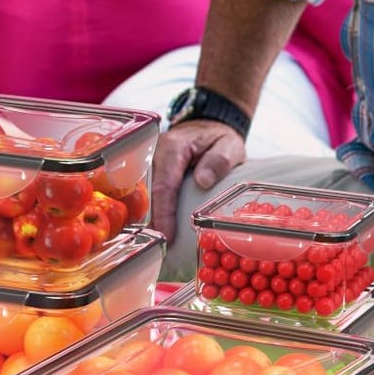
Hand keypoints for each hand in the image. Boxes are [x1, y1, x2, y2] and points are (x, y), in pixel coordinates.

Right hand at [150, 120, 245, 237]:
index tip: (167, 235)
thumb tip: (203, 180)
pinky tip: (158, 230)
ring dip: (151, 219)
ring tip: (158, 245)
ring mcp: (150, 165)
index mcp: (172, 149)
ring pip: (146, 196)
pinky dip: (154, 213)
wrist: (206, 126)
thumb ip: (218, 159)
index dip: (164, 212)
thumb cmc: (217, 137)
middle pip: (150, 194)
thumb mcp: (227, 144)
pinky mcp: (152, 174)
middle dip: (153, 221)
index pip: (165, 184)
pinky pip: (150, 195)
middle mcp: (154, 157)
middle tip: (160, 248)